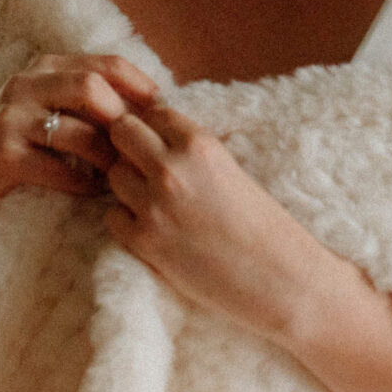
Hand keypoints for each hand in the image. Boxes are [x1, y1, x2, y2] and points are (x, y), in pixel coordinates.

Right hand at [0, 53, 158, 224]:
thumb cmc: (19, 148)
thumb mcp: (52, 113)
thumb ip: (88, 104)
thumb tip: (151, 109)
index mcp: (45, 68)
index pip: (105, 63)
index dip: (139, 85)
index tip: (161, 111)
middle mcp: (27, 84)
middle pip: (93, 88)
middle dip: (122, 121)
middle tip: (140, 149)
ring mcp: (12, 117)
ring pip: (79, 131)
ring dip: (107, 159)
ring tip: (119, 177)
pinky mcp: (4, 153)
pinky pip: (59, 168)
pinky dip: (82, 183)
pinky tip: (91, 192)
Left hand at [102, 98, 350, 338]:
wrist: (278, 278)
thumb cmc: (265, 226)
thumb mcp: (232, 170)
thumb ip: (194, 153)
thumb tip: (159, 139)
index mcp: (200, 145)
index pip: (154, 112)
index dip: (156, 127)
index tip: (164, 143)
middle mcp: (171, 169)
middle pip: (121, 133)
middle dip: (131, 146)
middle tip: (148, 166)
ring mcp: (153, 206)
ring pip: (113, 174)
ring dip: (128, 184)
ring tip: (155, 201)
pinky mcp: (143, 242)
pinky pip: (113, 216)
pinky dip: (127, 220)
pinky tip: (154, 228)